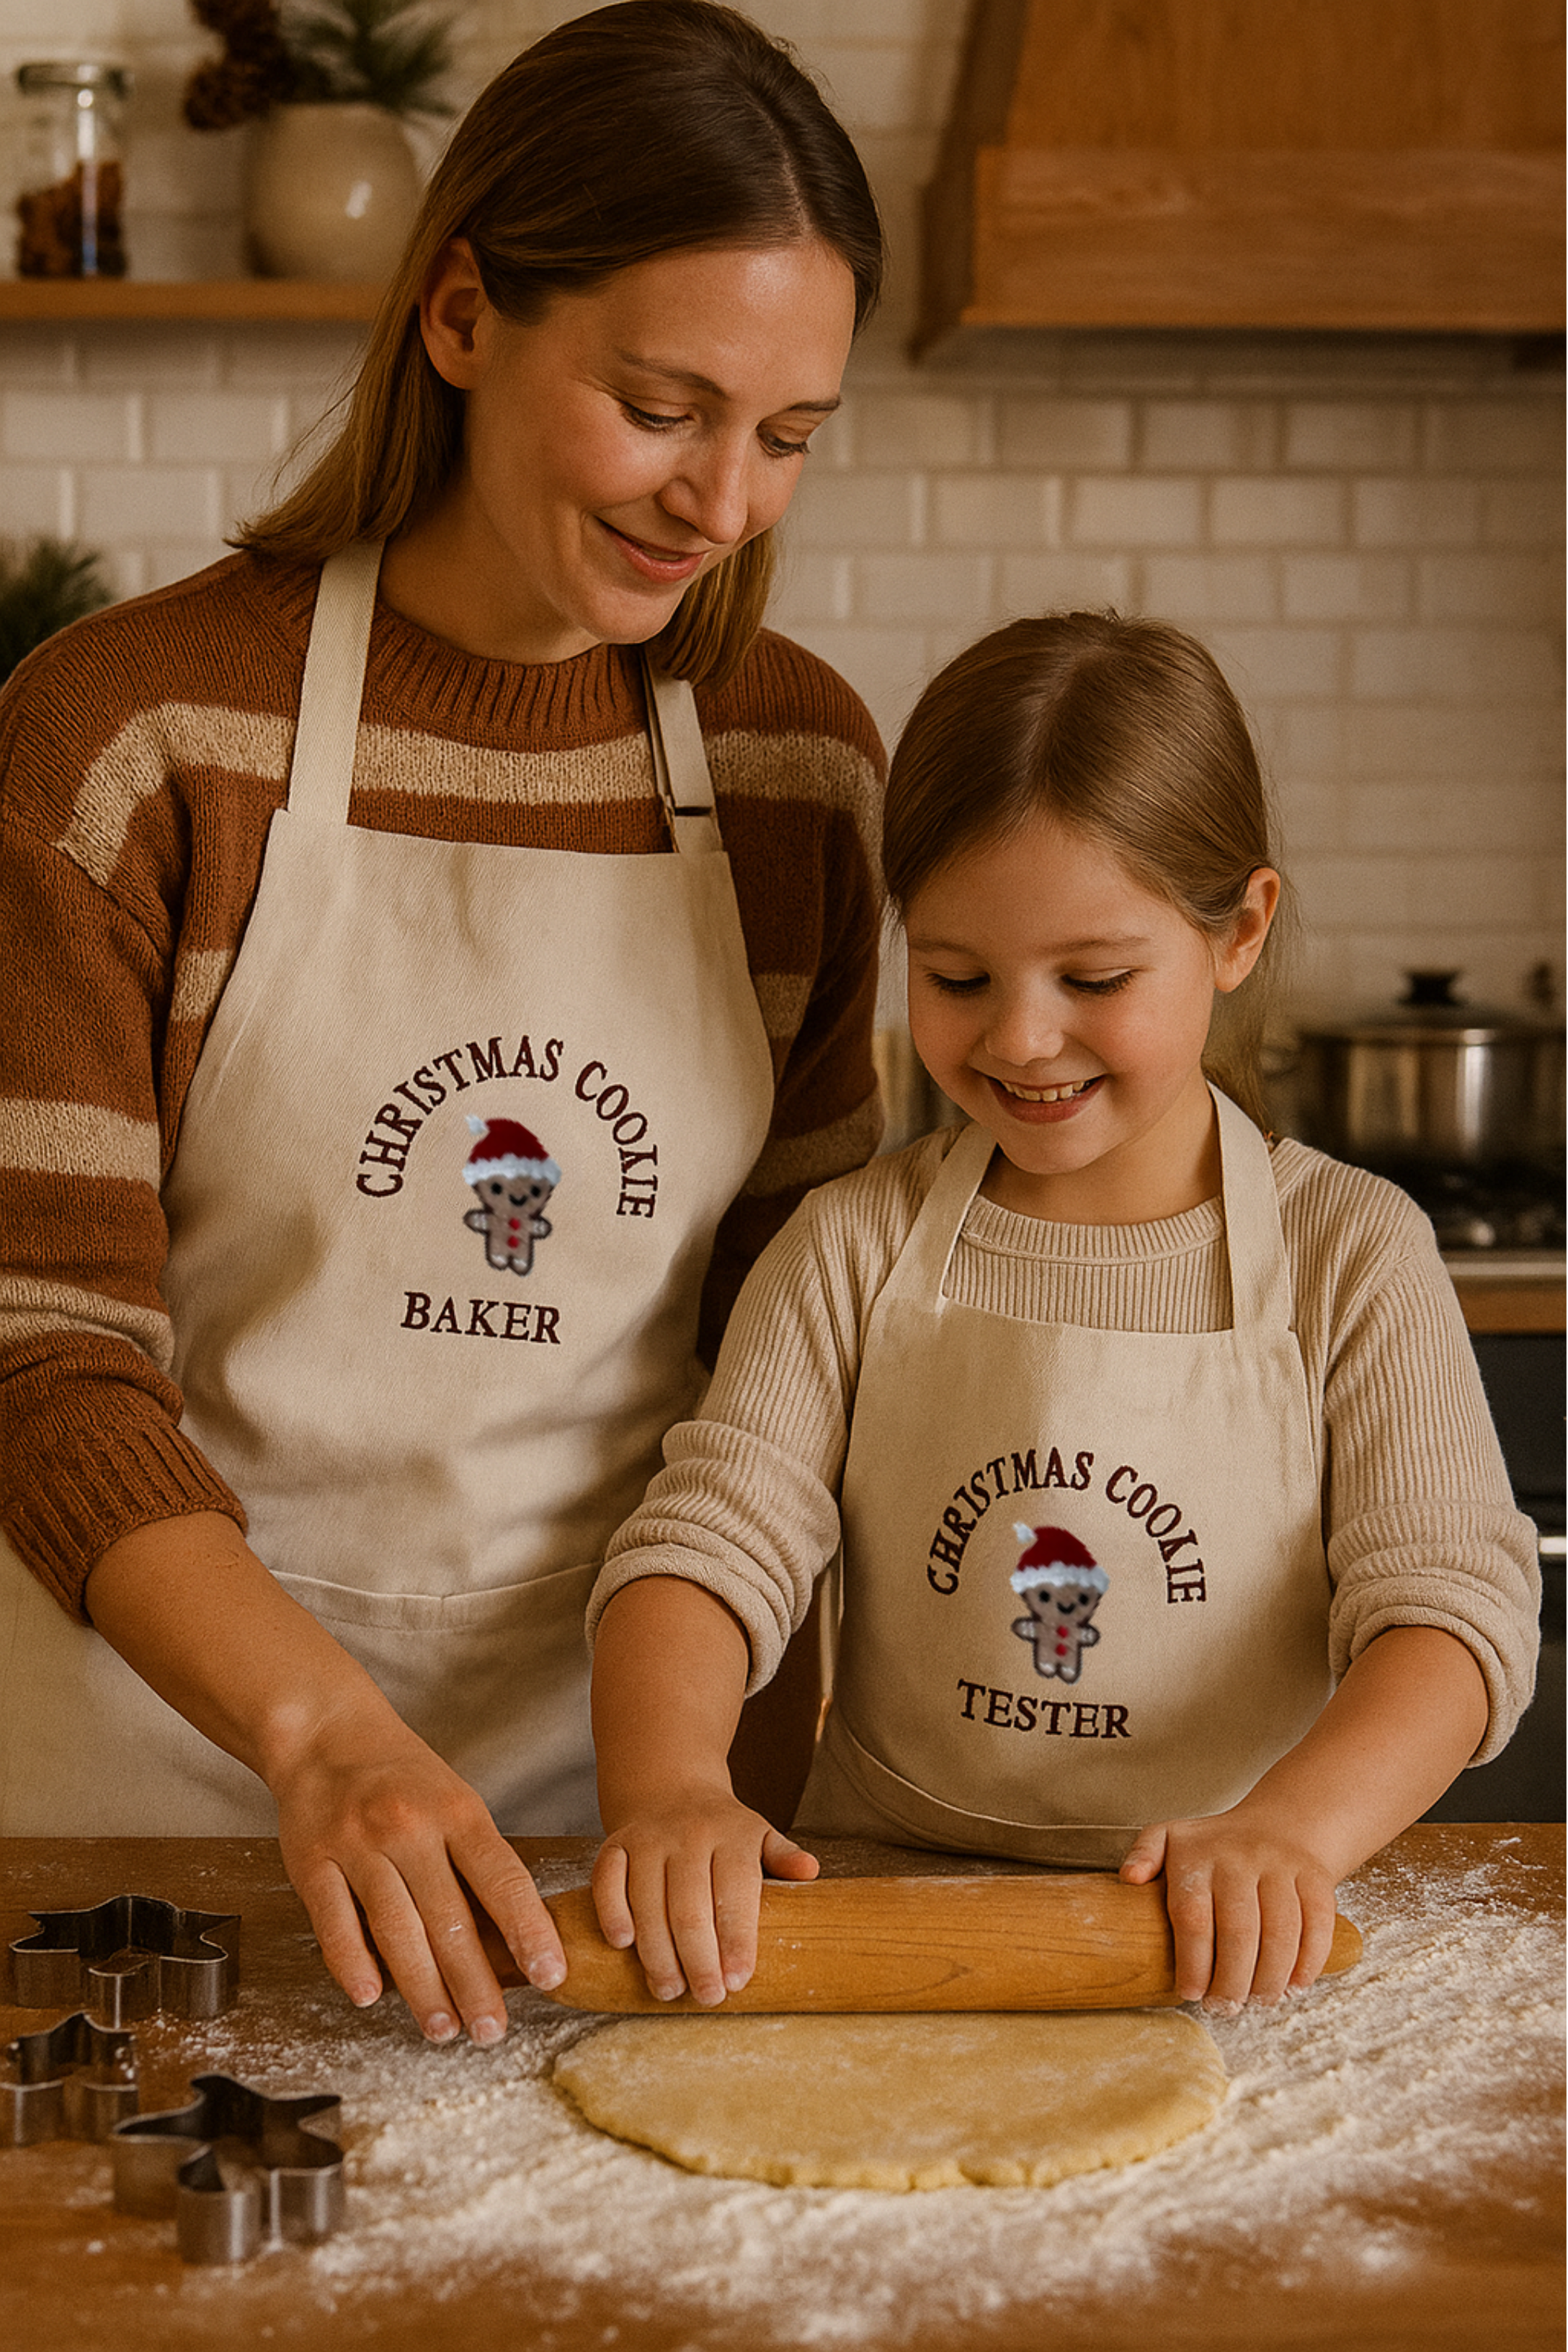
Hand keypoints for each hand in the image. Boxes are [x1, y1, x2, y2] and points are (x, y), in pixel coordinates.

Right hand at [271, 1699, 566, 2045]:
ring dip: (422, 1989)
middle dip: (475, 1983)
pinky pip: (335, 1924)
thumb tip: (515, 1938)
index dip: (530, 1930)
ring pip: (396, 1931)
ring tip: (444, 2028)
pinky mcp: (312, 1864)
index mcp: (457, 1811)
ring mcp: (357, 1846)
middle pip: (450, 1918)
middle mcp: (409, 1828)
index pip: (502, 1878)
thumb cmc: (402, 1777)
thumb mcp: (455, 1801)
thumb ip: (478, 1862)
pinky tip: (372, 1996)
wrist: (325, 1732)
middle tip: (492, 2031)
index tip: (551, 1975)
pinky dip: (353, 1965)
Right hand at [592, 1790, 817, 2006]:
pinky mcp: (614, 1844)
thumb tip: (810, 1872)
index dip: (737, 1941)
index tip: (738, 1982)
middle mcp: (688, 1835)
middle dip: (699, 1959)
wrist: (670, 1786)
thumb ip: (783, 1857)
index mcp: (732, 1835)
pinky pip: (607, 1882)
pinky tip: (623, 1945)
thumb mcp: (759, 1835)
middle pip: (690, 1907)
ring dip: (657, 1952)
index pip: (736, 1893)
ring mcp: (648, 1839)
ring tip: (670, 1990)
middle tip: (707, 1997)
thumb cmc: (722, 1827)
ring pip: (647, 1902)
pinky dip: (612, 1913)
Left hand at [1119, 1808, 1340, 2012]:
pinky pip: (1317, 1925)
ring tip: (1257, 2001)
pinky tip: (1293, 1985)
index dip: (1193, 1963)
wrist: (1280, 1825)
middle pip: (1239, 1932)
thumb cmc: (1215, 1845)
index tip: (1190, 1993)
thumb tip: (1129, 1878)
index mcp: (1200, 1855)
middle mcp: (1241, 1859)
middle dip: (1232, 1981)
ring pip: (1281, 1933)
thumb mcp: (1170, 1836)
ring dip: (1270, 1978)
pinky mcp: (1315, 1878)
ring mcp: (1282, 1867)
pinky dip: (1308, 1962)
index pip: (1193, 1917)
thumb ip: (1145, 1854)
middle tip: (1224, 2007)